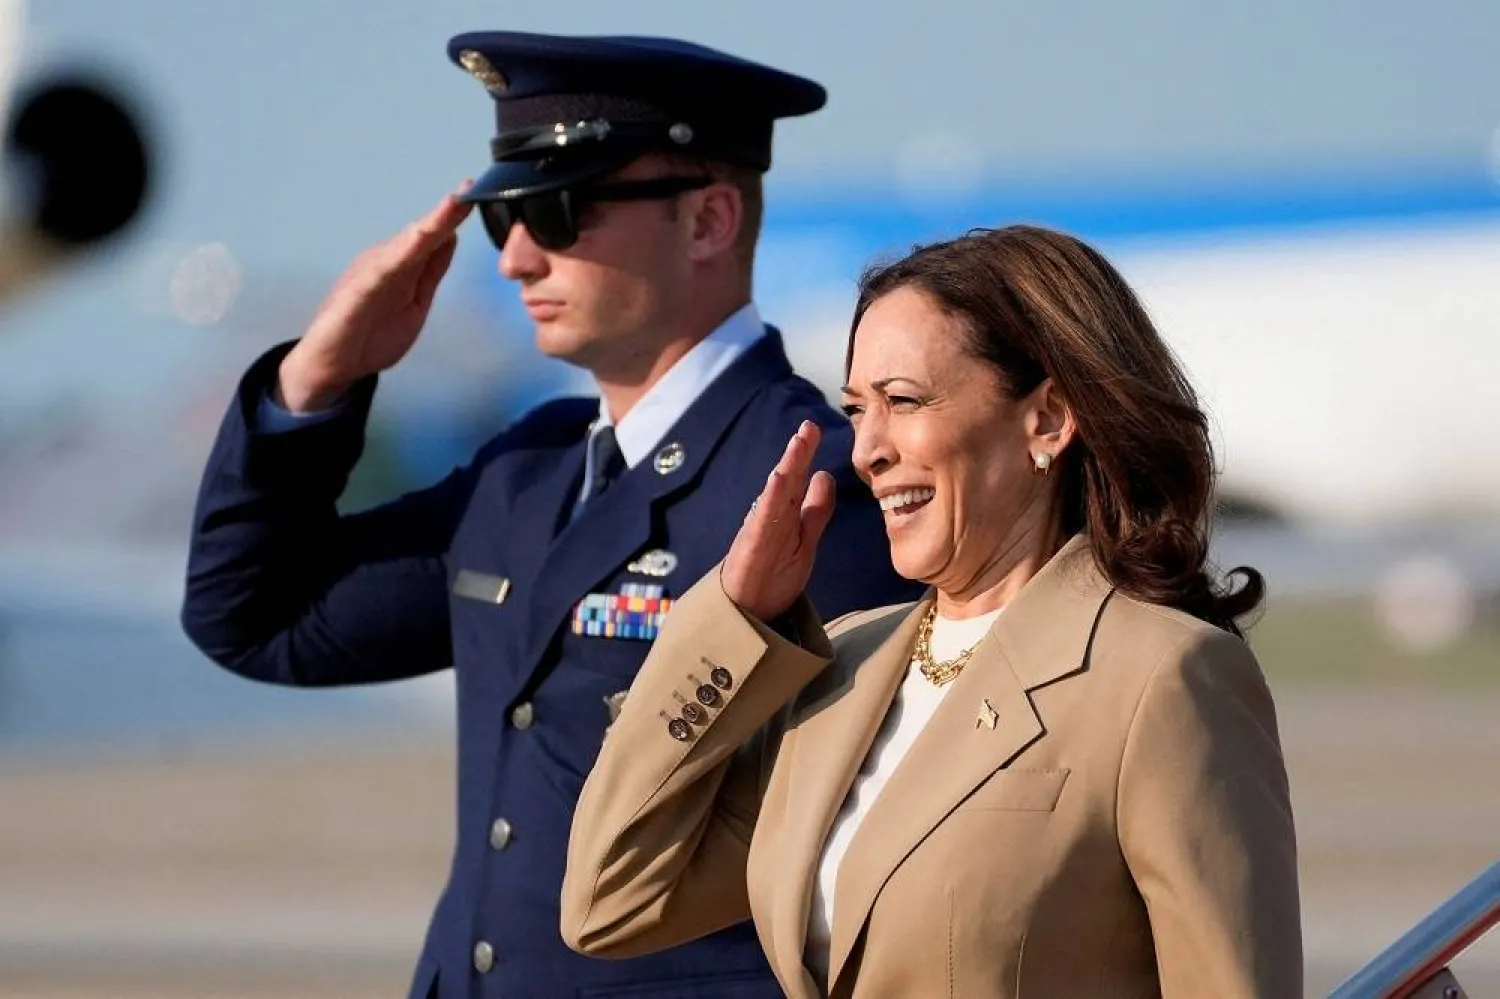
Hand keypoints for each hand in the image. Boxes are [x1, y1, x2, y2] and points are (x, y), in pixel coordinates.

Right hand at [277, 182, 474, 411]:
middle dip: (445, 213)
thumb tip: (451, 236)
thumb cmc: (371, 334)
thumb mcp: (416, 301)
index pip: (432, 237)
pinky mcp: (353, 298)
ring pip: (401, 248)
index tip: (475, 193)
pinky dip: (393, 259)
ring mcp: (368, 277)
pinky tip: (411, 246)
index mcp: (401, 266)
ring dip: (425, 227)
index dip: (454, 216)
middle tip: (468, 189)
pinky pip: (375, 276)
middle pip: (419, 234)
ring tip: (449, 208)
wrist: (332, 366)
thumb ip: (431, 270)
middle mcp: (384, 264)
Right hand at [720, 421, 837, 621]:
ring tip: (798, 445)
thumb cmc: (772, 578)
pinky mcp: (752, 551)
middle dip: (797, 454)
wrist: (746, 618)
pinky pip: (762, 523)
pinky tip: (777, 480)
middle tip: (809, 426)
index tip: (813, 428)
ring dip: (786, 469)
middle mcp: (770, 520)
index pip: (796, 481)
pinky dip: (769, 500)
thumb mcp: (804, 542)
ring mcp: (760, 535)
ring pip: (775, 498)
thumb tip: (825, 474)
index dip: (804, 455)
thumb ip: (815, 511)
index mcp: (784, 516)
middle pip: (786, 482)